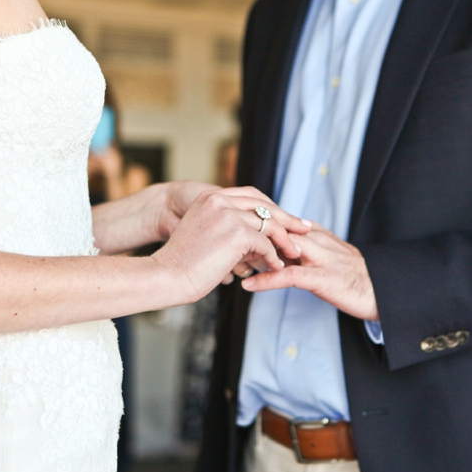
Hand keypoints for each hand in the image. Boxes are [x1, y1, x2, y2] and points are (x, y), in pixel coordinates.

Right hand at [152, 189, 310, 302]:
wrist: (167, 275)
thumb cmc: (184, 263)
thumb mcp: (206, 235)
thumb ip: (229, 228)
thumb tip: (261, 237)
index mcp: (210, 197)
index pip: (251, 196)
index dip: (272, 208)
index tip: (288, 218)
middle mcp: (219, 200)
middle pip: (264, 206)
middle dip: (287, 219)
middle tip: (305, 229)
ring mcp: (228, 215)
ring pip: (269, 225)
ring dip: (283, 242)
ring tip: (293, 255)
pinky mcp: (236, 233)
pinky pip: (265, 244)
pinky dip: (273, 257)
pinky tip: (276, 268)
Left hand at [240, 223, 378, 320]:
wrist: (383, 292)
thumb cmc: (354, 278)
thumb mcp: (326, 258)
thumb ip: (304, 249)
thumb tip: (276, 247)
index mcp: (317, 234)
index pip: (281, 221)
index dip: (255, 224)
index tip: (230, 228)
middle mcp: (319, 240)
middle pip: (278, 228)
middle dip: (251, 233)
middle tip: (224, 240)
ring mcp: (322, 258)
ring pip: (283, 246)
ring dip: (255, 252)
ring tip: (230, 260)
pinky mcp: (324, 278)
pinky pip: (291, 275)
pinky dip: (268, 279)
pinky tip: (249, 285)